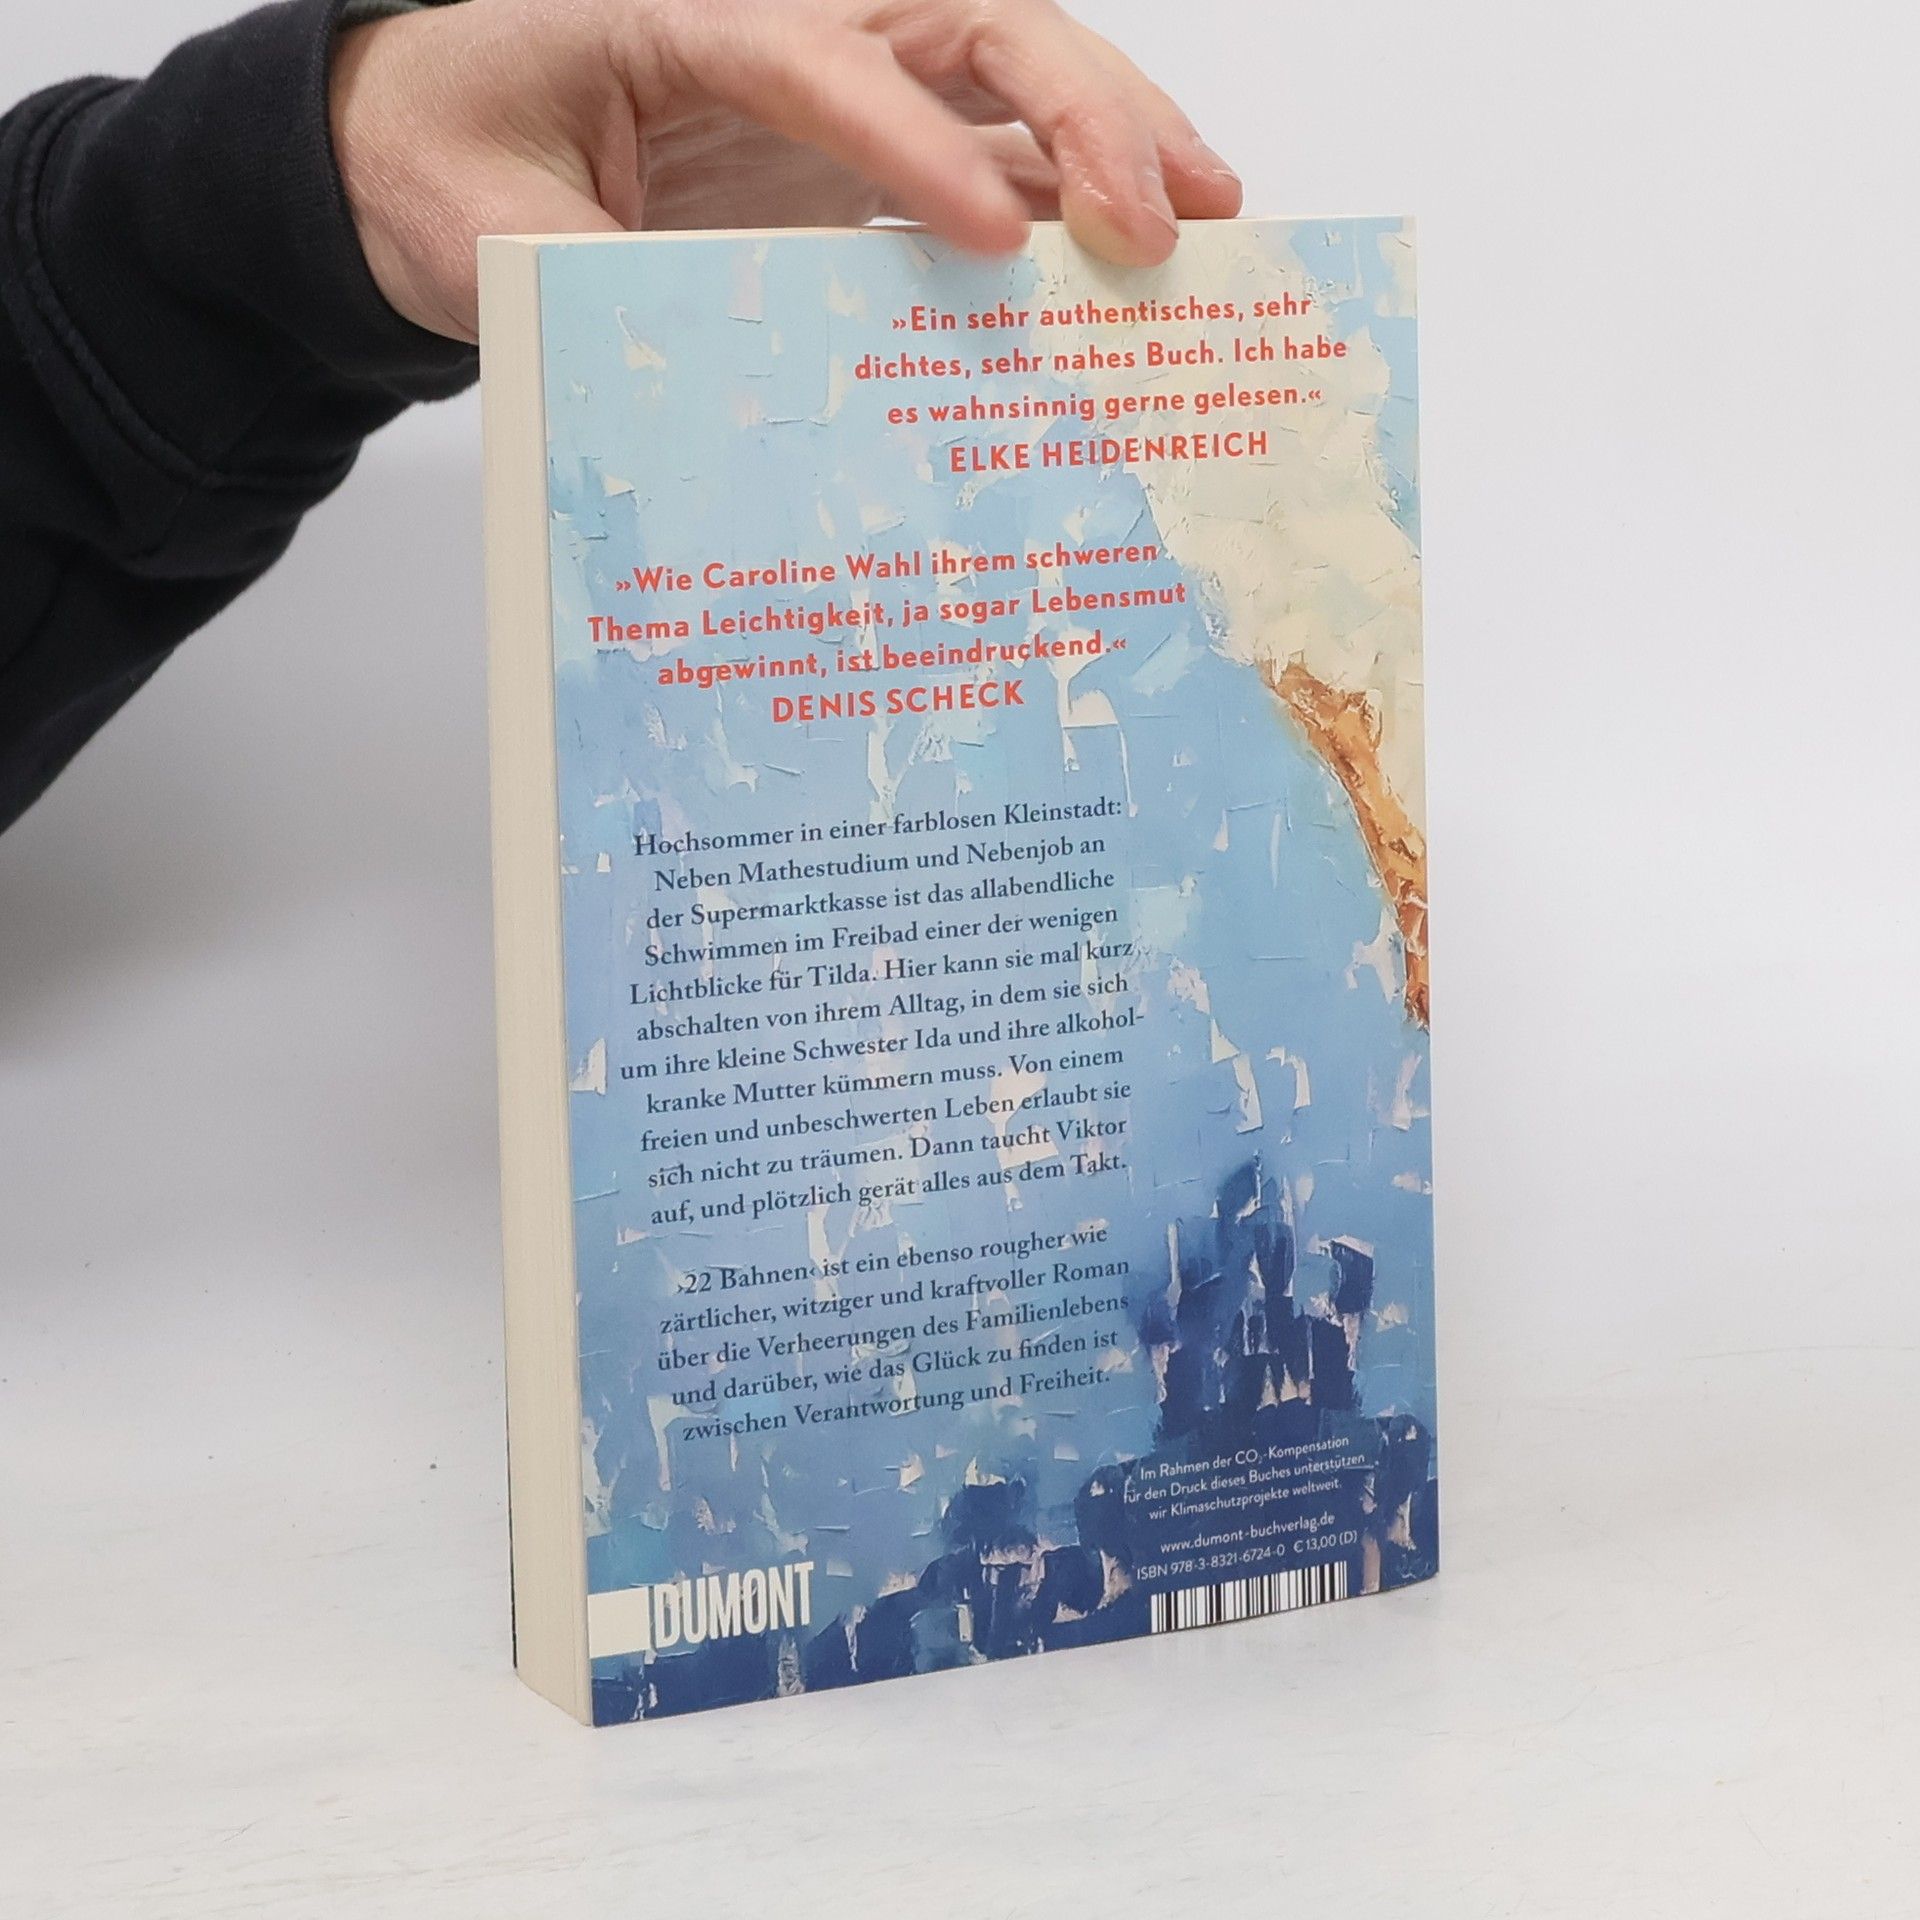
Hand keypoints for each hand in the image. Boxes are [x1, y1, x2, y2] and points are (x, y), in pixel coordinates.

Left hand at [328, 0, 1242, 341]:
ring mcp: (838, 89)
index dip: (918, 146)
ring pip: (1010, 78)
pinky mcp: (858, 154)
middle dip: (1081, 116)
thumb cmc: (446, 155)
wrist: (424, 144)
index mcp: (685, 16)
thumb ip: (583, 274)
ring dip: (1117, 140)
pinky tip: (1137, 246)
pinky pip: (988, 154)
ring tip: (1209, 212)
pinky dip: (1070, 195)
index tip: (995, 238)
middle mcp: (791, 28)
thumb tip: (704, 366)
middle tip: (1161, 220)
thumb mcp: (485, 224)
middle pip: (971, 29)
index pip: (826, 61)